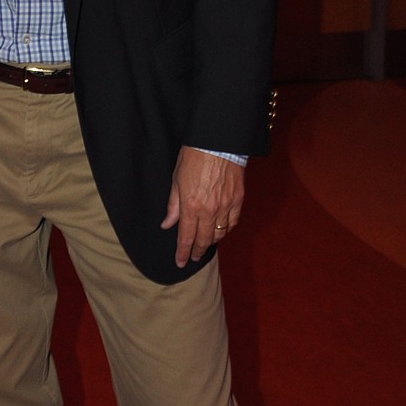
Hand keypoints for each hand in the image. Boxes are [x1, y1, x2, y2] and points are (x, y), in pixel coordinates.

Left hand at [161, 146, 243, 268]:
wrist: (218, 143)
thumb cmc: (194, 157)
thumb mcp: (176, 180)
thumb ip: (173, 206)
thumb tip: (167, 224)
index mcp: (191, 206)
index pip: (185, 237)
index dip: (182, 252)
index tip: (180, 262)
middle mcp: (209, 210)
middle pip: (203, 240)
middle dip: (196, 251)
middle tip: (192, 257)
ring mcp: (226, 207)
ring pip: (219, 234)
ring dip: (211, 242)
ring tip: (205, 244)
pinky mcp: (238, 201)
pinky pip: (233, 223)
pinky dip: (226, 230)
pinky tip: (221, 231)